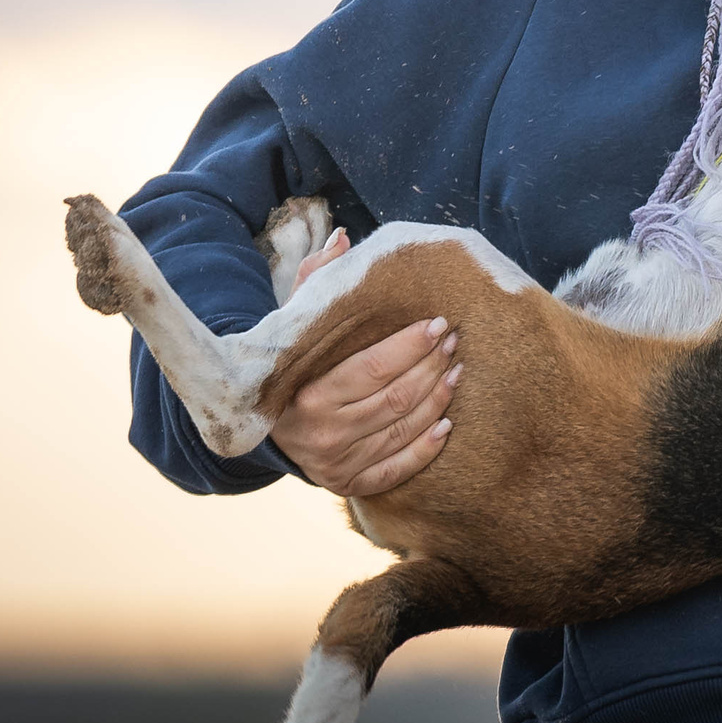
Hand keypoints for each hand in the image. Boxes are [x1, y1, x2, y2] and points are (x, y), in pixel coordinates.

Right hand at [267, 230, 459, 495]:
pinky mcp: (349, 485)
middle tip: (455, 341)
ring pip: (401, 429)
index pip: (372, 367)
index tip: (439, 323)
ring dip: (437, 399)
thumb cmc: (293, 364)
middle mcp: (320, 434)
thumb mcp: (293, 322)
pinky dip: (426, 448)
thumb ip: (316, 279)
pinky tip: (447, 424)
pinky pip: (397, 469)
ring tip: (458, 370)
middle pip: (394, 398)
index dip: (411, 345)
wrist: (263, 425)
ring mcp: (336, 464)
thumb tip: (344, 238)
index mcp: (307, 394)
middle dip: (430, 366)